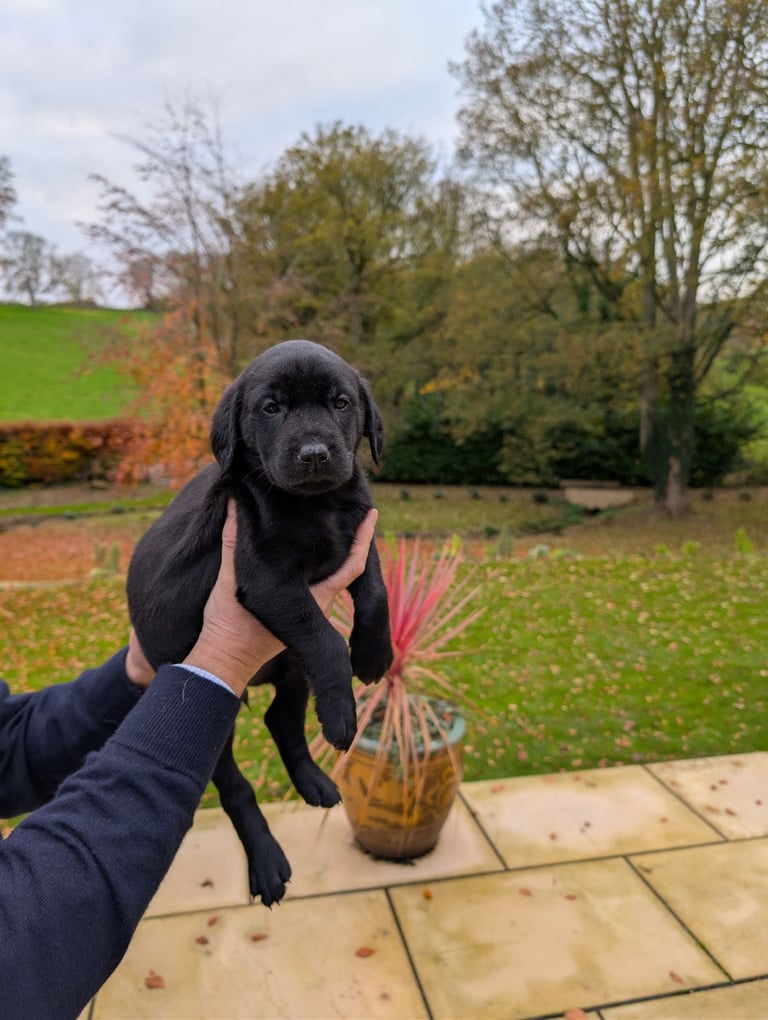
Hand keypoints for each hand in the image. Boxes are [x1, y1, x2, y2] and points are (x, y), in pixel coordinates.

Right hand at [127, 500, 377, 695]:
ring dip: (334, 551)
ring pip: (331, 575)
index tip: (372, 514)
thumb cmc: (231, 625)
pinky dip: (318, 563)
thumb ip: (233, 541)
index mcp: (315, 599)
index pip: (352, 566)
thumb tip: (232, 503)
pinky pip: (317, 583)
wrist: (223, 661)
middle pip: (346, 567)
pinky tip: (307, 548)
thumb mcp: (230, 580)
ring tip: (330, 521)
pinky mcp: (298, 615)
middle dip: (350, 540)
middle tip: (350, 510)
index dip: (364, 539)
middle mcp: (319, 605)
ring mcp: (310, 612)